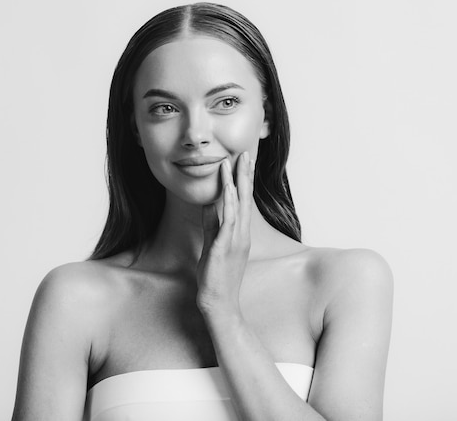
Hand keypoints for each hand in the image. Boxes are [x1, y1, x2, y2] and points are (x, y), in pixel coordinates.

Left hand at [196, 151, 254, 316]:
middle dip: (245, 174)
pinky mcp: (225, 247)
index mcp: (239, 232)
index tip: (244, 160)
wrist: (219, 303)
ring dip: (237, 182)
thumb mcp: (213, 243)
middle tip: (247, 152)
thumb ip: (212, 224)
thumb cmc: (217, 276)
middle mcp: (241, 233)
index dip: (243, 180)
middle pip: (246, 198)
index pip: (244, 201)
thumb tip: (209, 204)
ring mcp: (235, 240)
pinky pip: (228, 221)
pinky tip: (230, 189)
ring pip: (239, 205)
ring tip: (236, 161)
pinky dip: (230, 204)